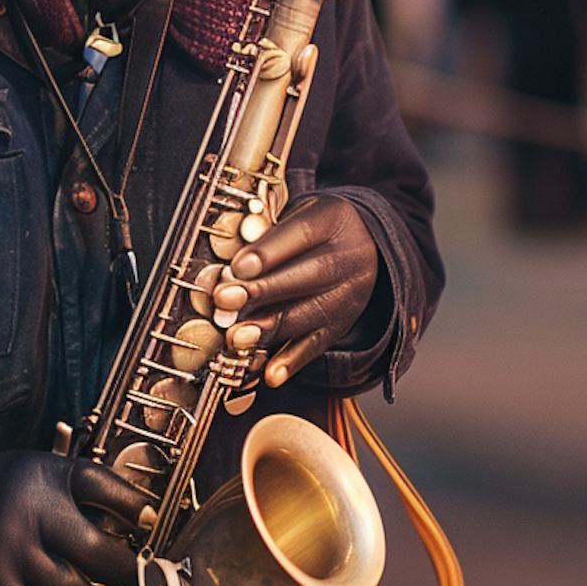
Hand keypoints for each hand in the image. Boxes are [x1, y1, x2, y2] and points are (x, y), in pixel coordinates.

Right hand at [0, 450, 146, 585]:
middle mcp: (34, 513)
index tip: (150, 523)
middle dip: (127, 572)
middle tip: (138, 581)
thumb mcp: (41, 471)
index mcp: (48, 475)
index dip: (135, 506)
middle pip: (99, 550)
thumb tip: (140, 519)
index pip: (103, 485)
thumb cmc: (4, 495)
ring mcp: (15, 552)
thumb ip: (81, 489)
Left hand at [213, 194, 378, 387]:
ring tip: (235, 336)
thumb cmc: (310, 225)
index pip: (300, 234)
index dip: (267, 252)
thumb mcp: (294, 210)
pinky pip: (316, 345)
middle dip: (262, 292)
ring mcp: (349, 294)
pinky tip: (269, 374)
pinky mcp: (342, 324)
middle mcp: (349, 257)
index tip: (236, 267)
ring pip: (308, 315)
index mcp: (332, 219)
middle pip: (307, 276)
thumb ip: (265, 227)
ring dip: (268, 329)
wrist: (361, 242)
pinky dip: (290, 362)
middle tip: (225, 301)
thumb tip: (227, 258)